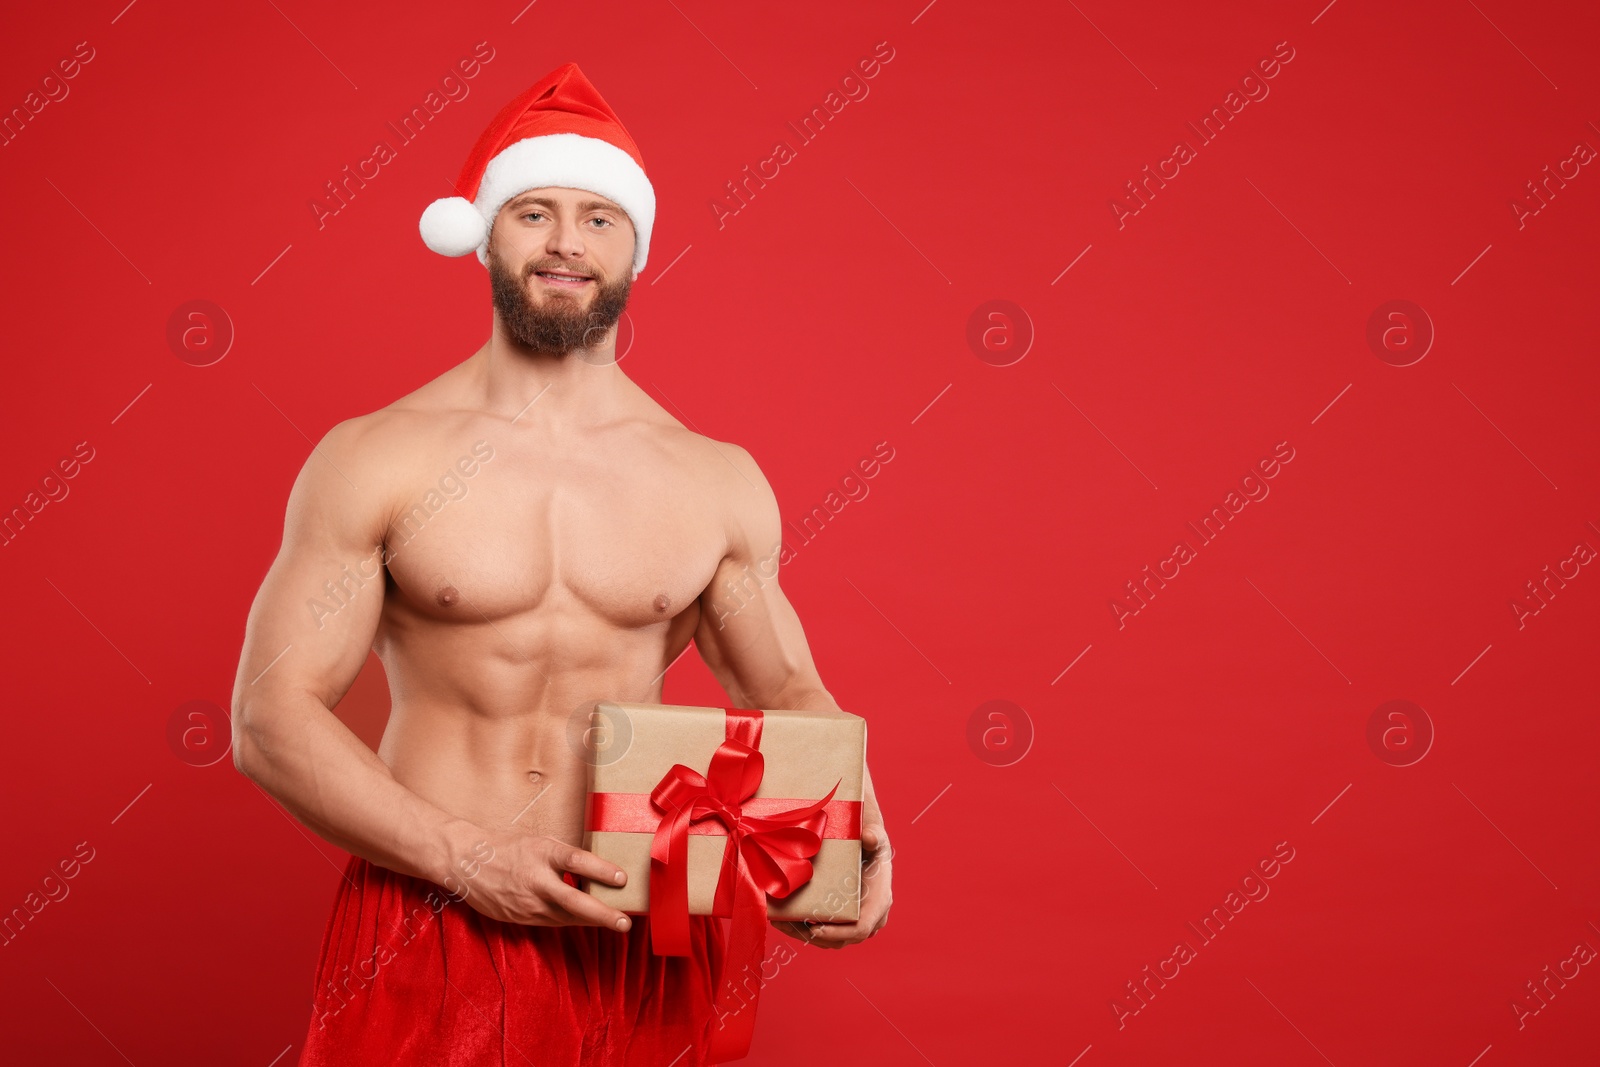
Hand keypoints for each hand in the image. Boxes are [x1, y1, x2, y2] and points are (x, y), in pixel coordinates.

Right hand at [454, 830, 636, 931]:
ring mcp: (526, 903)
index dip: (600, 870)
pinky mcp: (519, 918)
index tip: (622, 879)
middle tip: (625, 922)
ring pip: (565, 917)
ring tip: (615, 922)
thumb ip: (564, 856)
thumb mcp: (538, 841)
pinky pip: (551, 921)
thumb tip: (596, 871)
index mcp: (541, 853)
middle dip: (602, 914)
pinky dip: (570, 920)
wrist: (466, 862)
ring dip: (591, 921)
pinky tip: (585, 919)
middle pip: (573, 900)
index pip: (575, 861)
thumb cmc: (508, 847)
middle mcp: (535, 879)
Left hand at [771, 823, 892, 948]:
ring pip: (831, 940)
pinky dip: (805, 930)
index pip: (862, 928)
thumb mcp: (875, 834)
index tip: (815, 928)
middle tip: (787, 923)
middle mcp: (871, 917)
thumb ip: (874, 835)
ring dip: (804, 935)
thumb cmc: (871, 841)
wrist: (867, 845)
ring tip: (782, 921)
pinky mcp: (844, 921)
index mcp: (879, 900)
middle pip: (842, 939)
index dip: (839, 933)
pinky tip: (786, 919)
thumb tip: (869, 838)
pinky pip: (825, 933)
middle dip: (813, 935)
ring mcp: (857, 922)